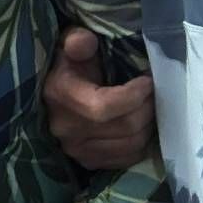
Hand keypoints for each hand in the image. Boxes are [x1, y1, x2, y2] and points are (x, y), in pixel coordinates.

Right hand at [43, 27, 155, 169]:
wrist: (48, 93)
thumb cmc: (66, 66)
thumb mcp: (68, 46)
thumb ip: (77, 41)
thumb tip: (85, 41)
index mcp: (60, 96)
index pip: (105, 106)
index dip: (134, 95)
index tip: (148, 81)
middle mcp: (66, 128)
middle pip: (125, 127)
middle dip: (147, 108)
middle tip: (154, 93)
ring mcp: (76, 149)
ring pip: (130, 145)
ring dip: (147, 126)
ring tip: (149, 108)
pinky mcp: (87, 161)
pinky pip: (126, 159)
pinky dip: (140, 143)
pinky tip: (140, 126)